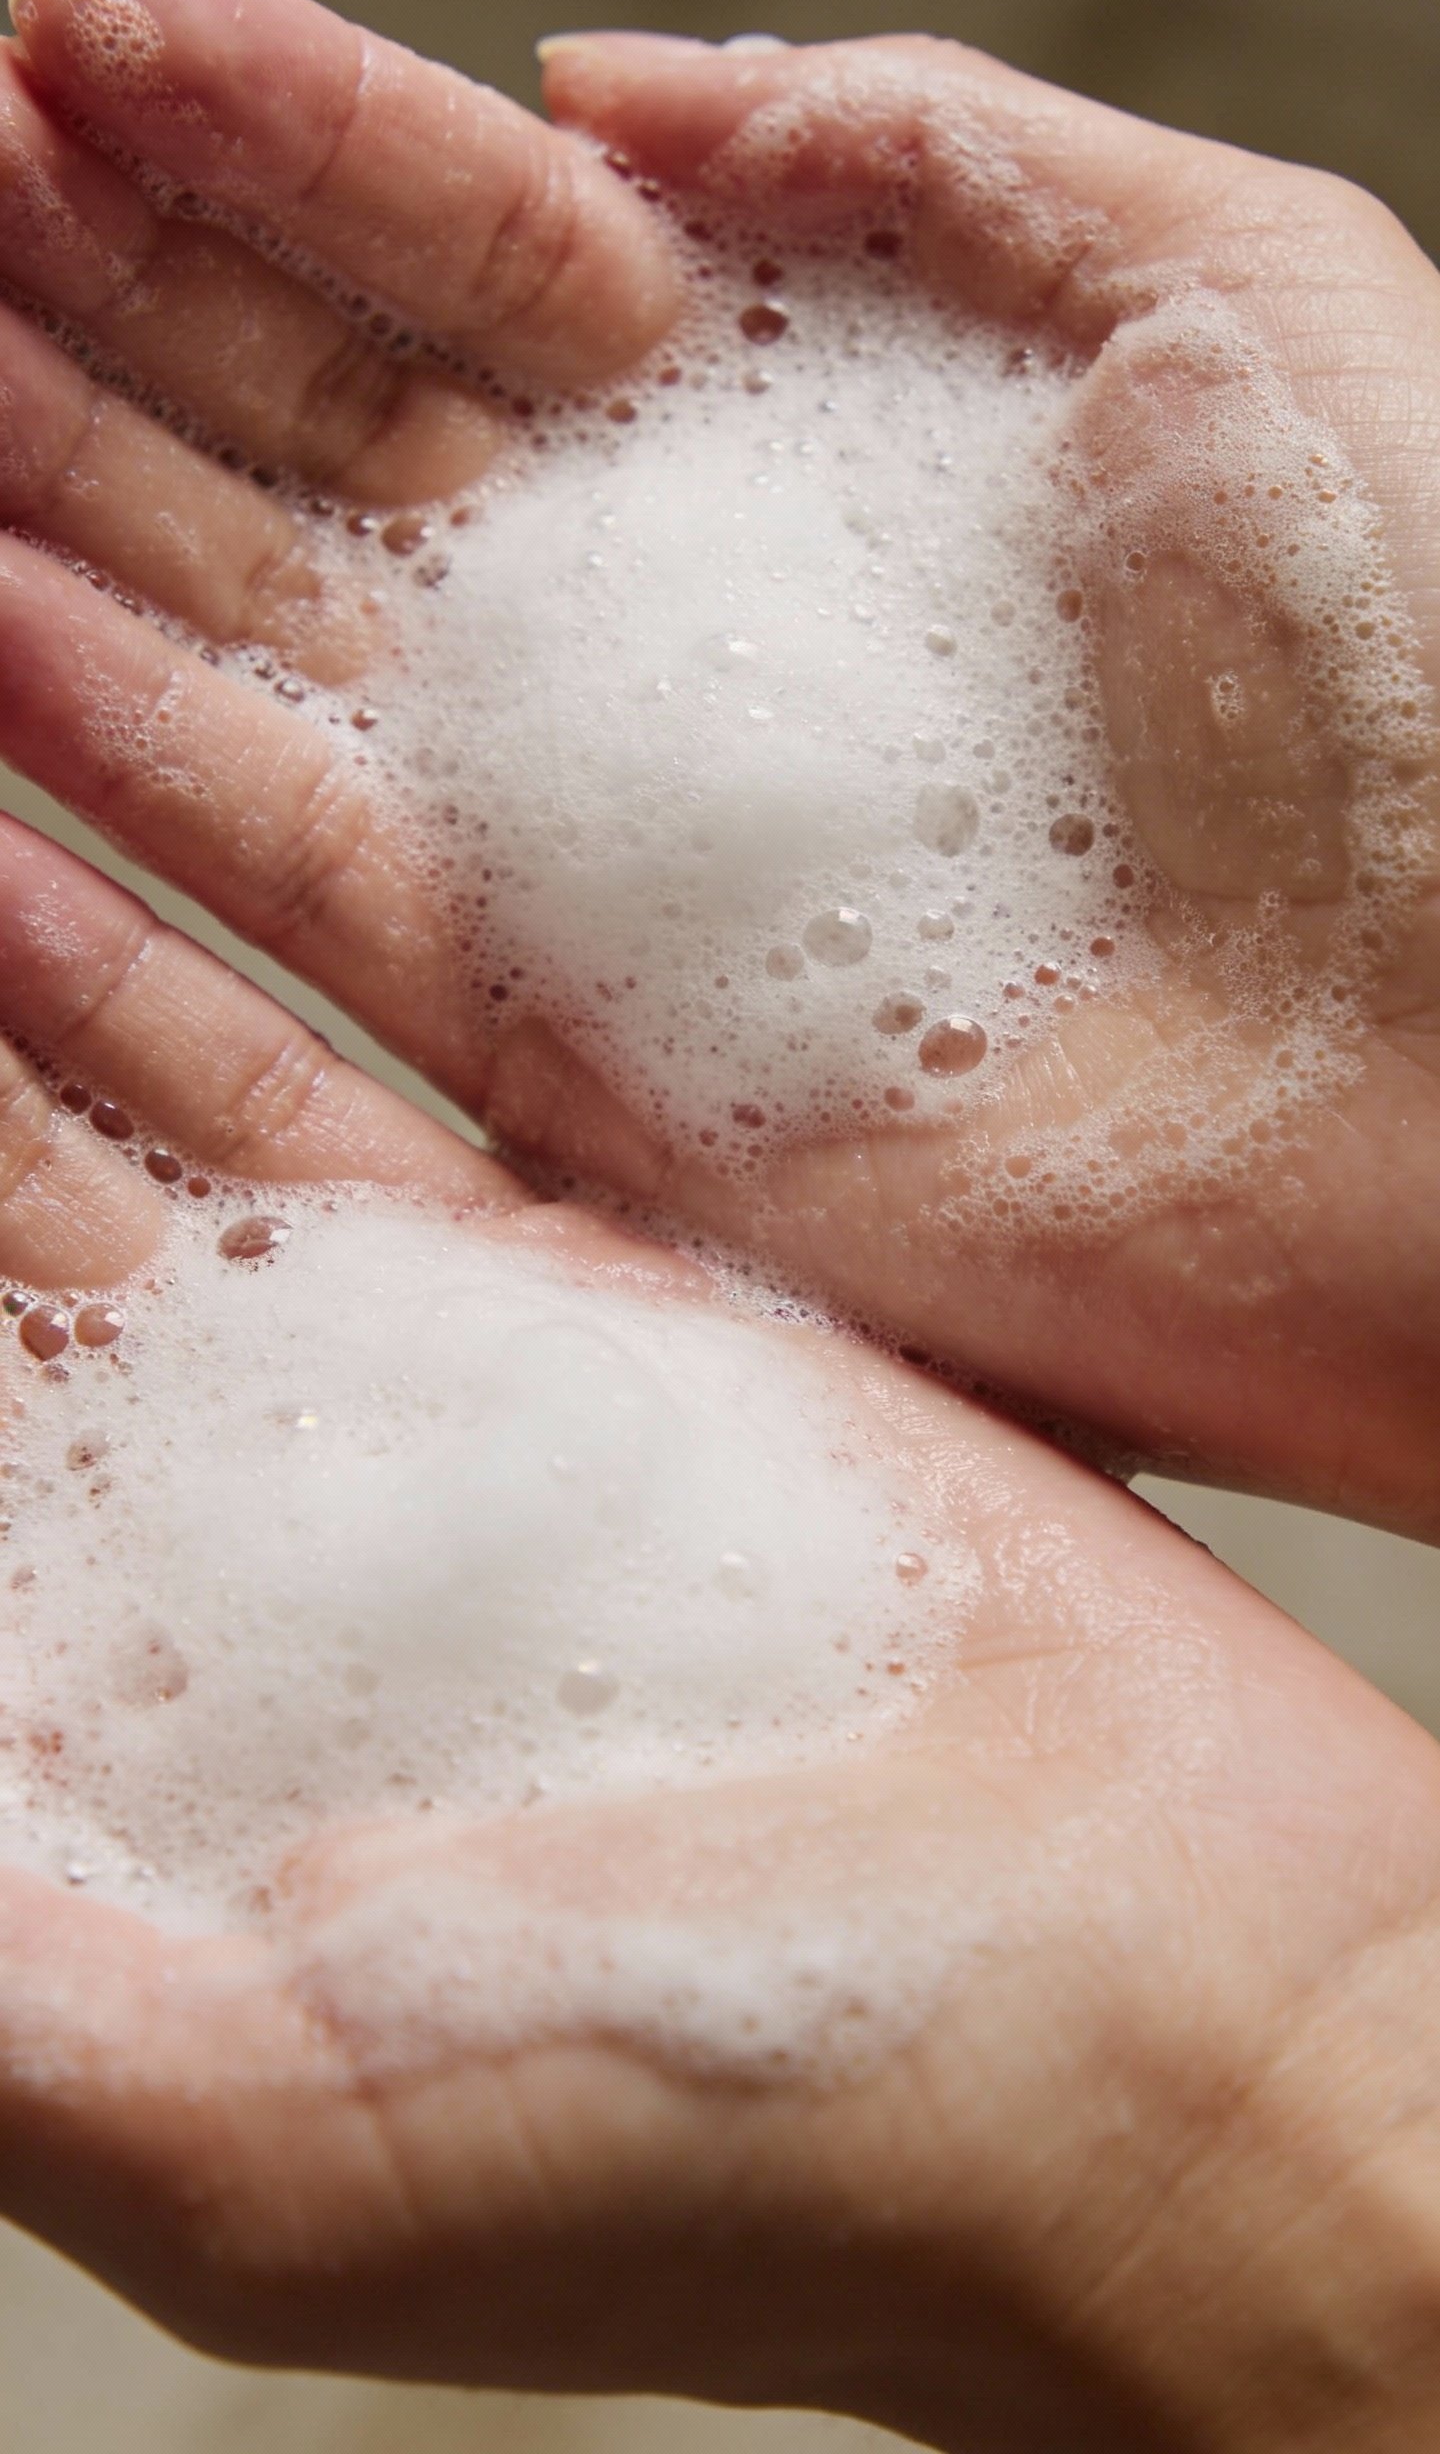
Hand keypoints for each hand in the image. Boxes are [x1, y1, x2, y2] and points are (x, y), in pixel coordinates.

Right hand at [0, 0, 1435, 1533]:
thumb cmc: (1432, 675)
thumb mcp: (1233, 290)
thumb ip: (926, 152)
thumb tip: (602, 87)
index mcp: (827, 452)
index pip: (491, 270)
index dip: (286, 144)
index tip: (81, 26)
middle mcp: (685, 650)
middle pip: (340, 441)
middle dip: (119, 295)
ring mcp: (613, 861)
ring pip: (279, 651)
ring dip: (72, 507)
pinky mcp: (584, 1060)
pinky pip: (321, 896)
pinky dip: (144, 775)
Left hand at [0, 820, 1438, 2451]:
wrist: (1171, 2010)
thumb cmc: (725, 2148)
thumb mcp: (242, 2144)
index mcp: (127, 1762)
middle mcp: (254, 1558)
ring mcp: (433, 1403)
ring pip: (142, 1131)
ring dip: (14, 974)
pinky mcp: (611, 1296)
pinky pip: (361, 1082)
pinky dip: (199, 963)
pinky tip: (73, 848)